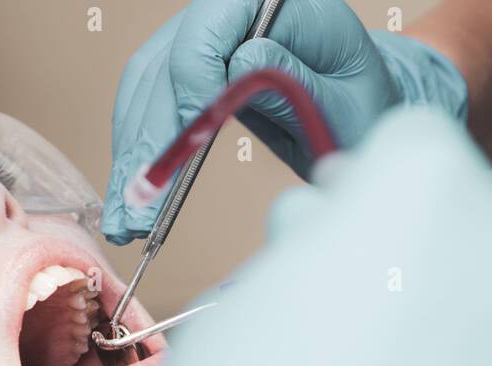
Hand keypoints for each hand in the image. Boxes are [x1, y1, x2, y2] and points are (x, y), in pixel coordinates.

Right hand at [103, 0, 467, 244]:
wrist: (360, 111)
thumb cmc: (363, 106)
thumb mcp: (347, 101)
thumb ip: (297, 81)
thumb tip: (241, 63)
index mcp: (279, 1)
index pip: (211, 21)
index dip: (192, 79)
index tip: (187, 145)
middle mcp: (233, 11)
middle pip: (167, 62)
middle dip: (150, 139)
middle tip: (140, 205)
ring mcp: (206, 39)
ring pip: (146, 87)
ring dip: (132, 155)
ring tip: (127, 219)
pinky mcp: (190, 72)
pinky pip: (149, 105)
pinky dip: (139, 153)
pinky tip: (132, 198)